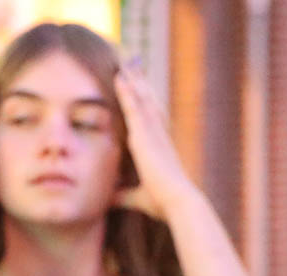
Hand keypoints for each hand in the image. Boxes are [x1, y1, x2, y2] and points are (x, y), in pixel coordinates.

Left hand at [110, 67, 190, 221]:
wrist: (177, 201)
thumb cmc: (163, 202)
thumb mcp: (138, 197)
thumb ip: (123, 195)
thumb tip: (109, 199)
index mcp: (158, 145)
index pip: (149, 117)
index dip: (143, 100)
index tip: (137, 85)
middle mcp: (157, 134)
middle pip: (147, 101)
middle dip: (139, 82)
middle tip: (131, 63)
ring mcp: (153, 133)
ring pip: (142, 99)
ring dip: (133, 79)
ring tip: (124, 61)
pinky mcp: (145, 136)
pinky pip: (135, 107)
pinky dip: (128, 91)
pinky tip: (120, 77)